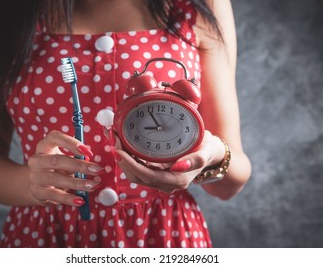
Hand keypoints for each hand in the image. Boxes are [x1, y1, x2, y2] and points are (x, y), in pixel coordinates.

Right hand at [27, 130, 104, 206]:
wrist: (37, 185)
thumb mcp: (64, 159)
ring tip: (92, 185)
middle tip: (97, 170)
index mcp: (44, 146)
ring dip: (77, 183)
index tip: (88, 152)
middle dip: (80, 165)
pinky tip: (80, 200)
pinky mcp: (37, 192)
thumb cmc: (56, 168)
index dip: (71, 143)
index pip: (54, 137)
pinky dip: (69, 199)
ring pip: (56, 179)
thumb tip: (94, 166)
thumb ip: (76, 158)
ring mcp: (35, 176)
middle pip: (57, 160)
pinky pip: (55, 195)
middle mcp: (37, 160)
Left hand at [108, 130, 222, 192]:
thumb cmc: (207, 149)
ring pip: (134, 175)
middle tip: (112, 138)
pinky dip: (127, 159)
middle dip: (121, 159)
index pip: (147, 176)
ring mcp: (161, 181)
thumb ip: (195, 160)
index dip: (130, 164)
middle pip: (137, 176)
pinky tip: (121, 145)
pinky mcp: (156, 175)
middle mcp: (167, 184)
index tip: (118, 149)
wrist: (210, 153)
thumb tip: (178, 166)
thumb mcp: (205, 151)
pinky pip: (137, 170)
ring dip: (121, 159)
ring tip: (113, 138)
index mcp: (177, 180)